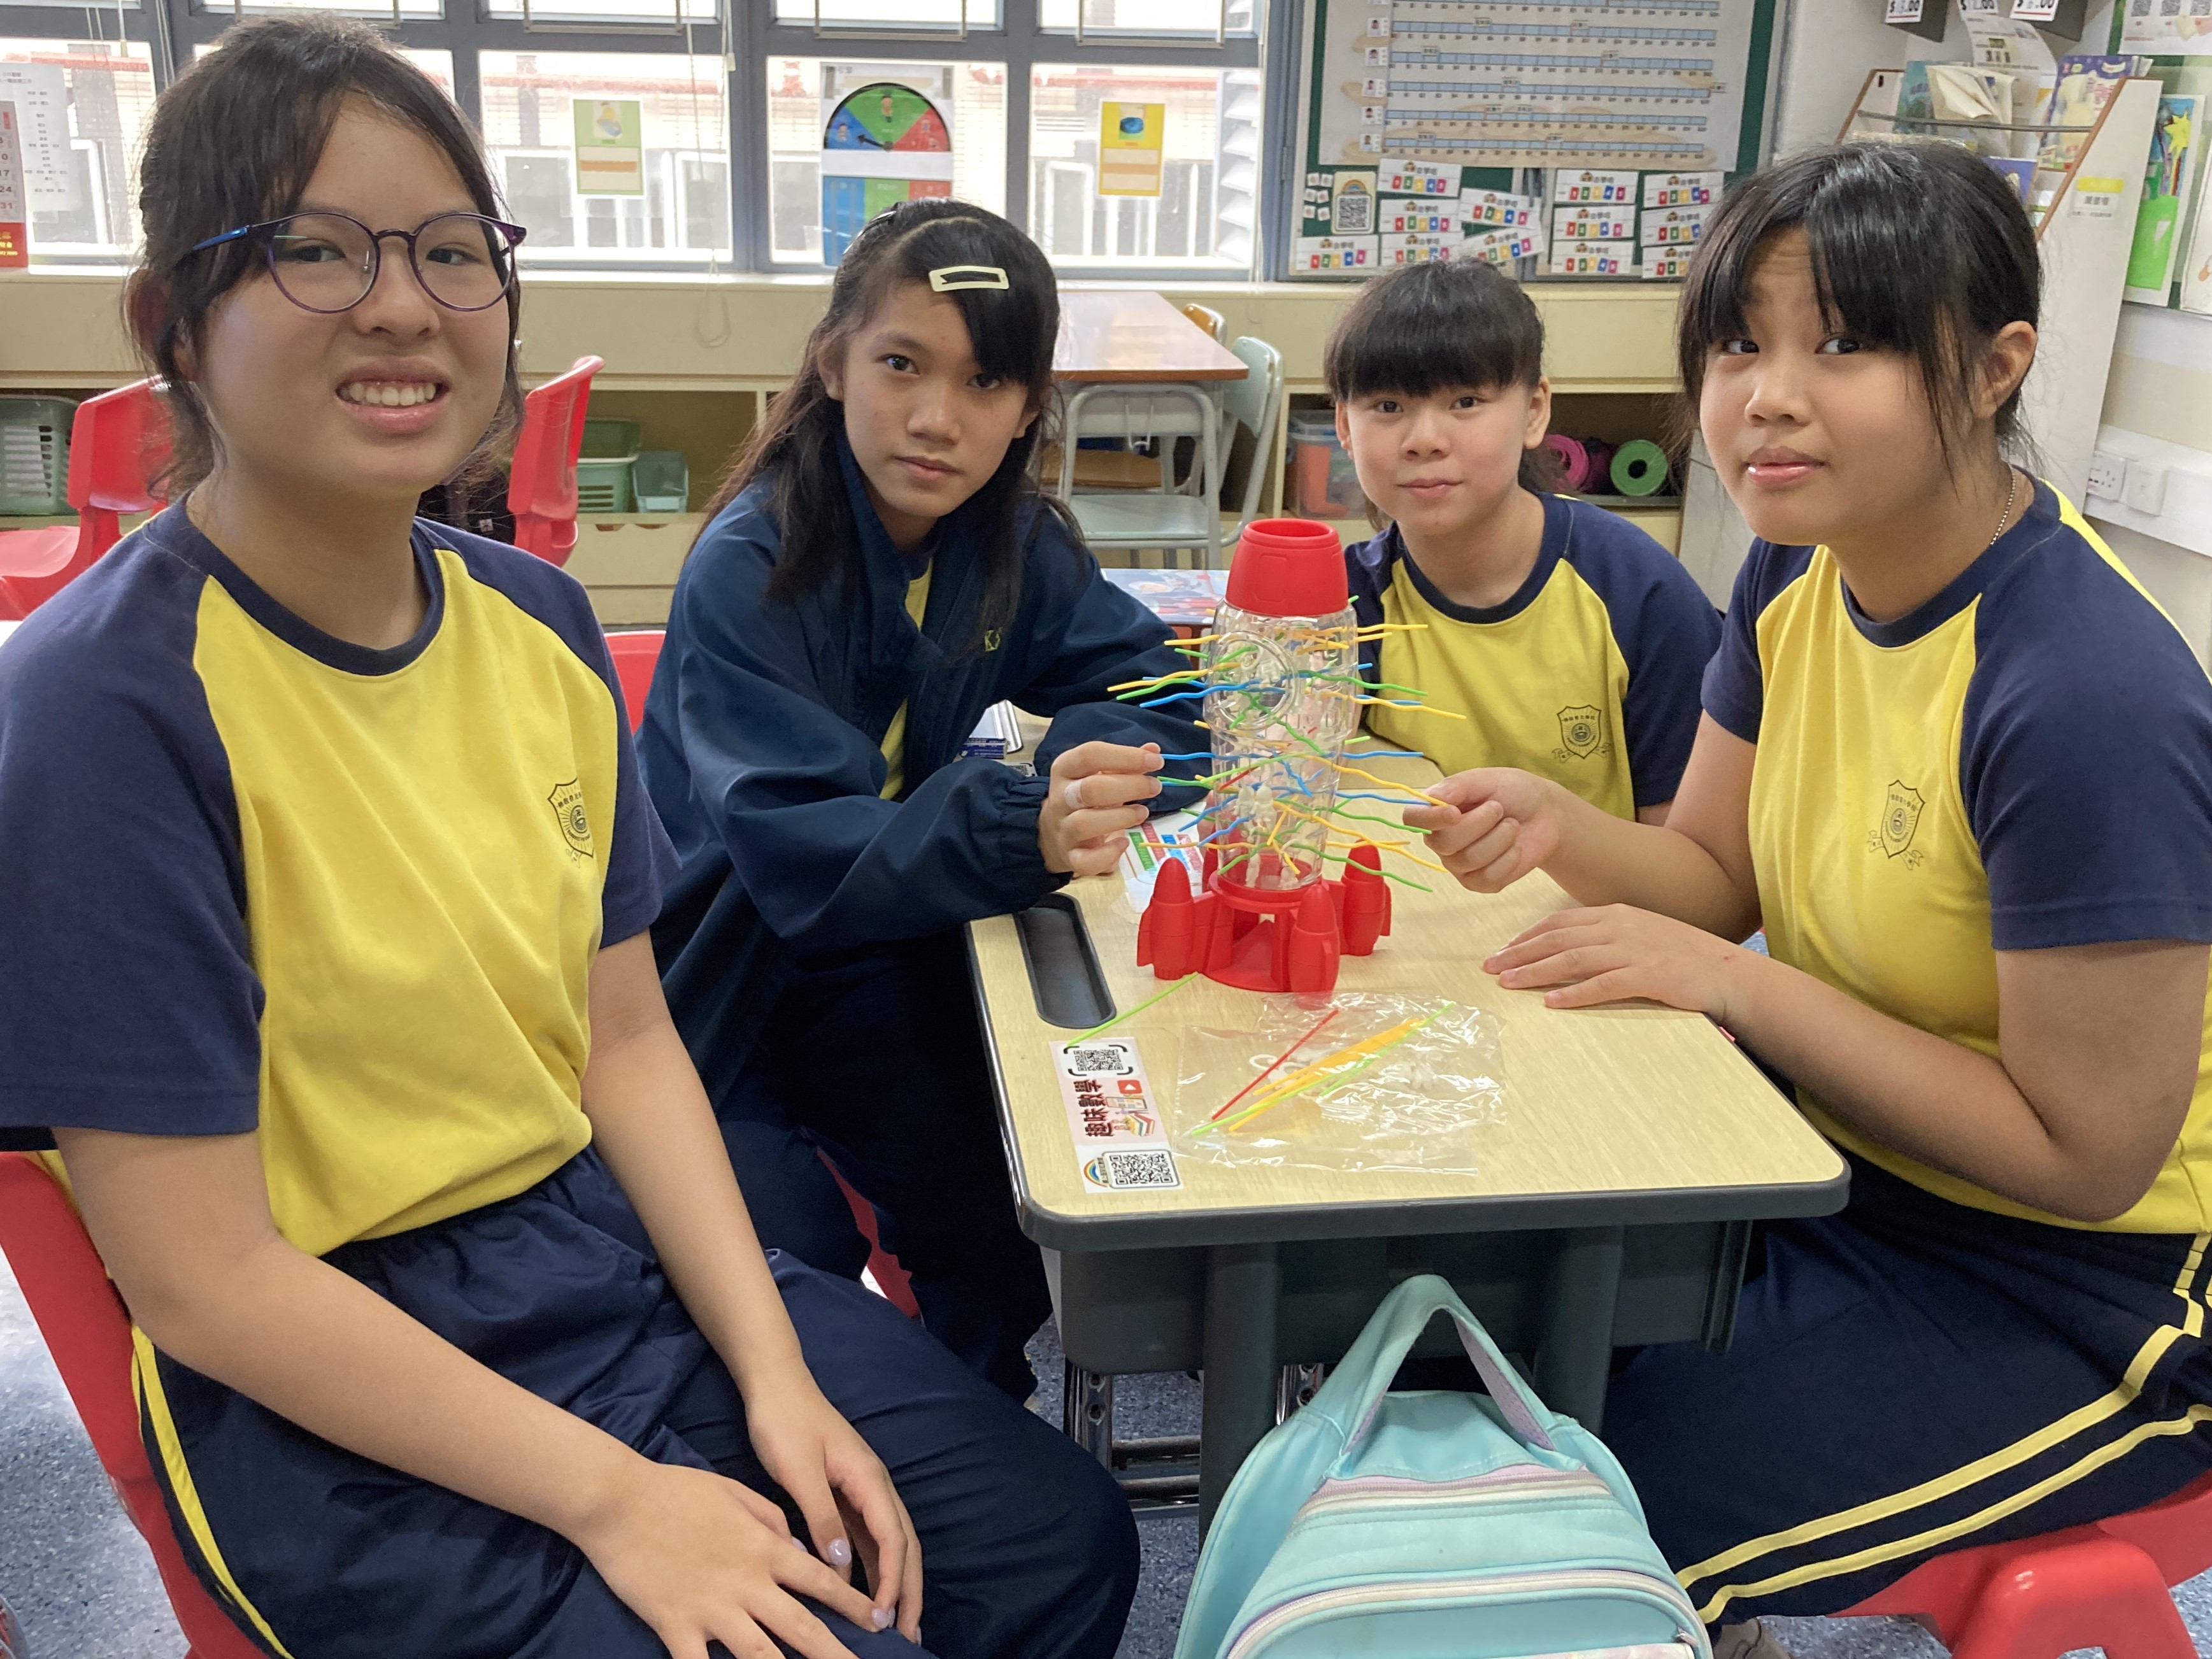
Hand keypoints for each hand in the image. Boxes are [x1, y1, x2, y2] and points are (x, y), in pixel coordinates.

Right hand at [570, 1454, 883, 1658]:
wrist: (618, 1500)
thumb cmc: (676, 1491)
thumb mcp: (736, 1493)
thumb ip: (773, 1522)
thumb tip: (799, 1549)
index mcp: (765, 1548)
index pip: (822, 1581)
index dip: (854, 1605)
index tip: (880, 1622)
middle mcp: (747, 1583)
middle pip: (804, 1628)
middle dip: (839, 1655)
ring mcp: (713, 1609)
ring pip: (763, 1656)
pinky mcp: (676, 1627)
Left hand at [744, 1371, 923, 1643]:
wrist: (775, 1386)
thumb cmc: (785, 1424)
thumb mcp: (799, 1471)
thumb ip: (821, 1517)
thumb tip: (842, 1565)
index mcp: (868, 1479)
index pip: (893, 1539)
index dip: (892, 1581)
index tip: (883, 1620)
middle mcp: (873, 1487)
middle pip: (903, 1545)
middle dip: (908, 1591)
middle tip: (908, 1637)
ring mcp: (861, 1491)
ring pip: (889, 1544)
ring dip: (894, 1583)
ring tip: (894, 1625)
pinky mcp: (845, 1494)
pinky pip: (867, 1538)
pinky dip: (872, 1567)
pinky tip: (865, 1593)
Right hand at [1039, 741, 1162, 877]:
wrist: (1052, 833)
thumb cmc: (1084, 798)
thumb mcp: (1099, 774)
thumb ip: (1125, 762)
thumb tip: (1153, 750)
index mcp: (1066, 769)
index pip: (1090, 755)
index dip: (1125, 756)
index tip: (1155, 761)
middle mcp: (1061, 798)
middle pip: (1090, 789)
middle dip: (1129, 786)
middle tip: (1154, 787)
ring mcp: (1064, 829)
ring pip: (1085, 823)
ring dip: (1121, 817)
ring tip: (1142, 812)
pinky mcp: (1070, 856)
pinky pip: (1085, 861)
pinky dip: (1108, 854)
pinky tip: (1123, 843)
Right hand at [1402, 769, 1563, 892]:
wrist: (1546, 815)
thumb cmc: (1514, 792)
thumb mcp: (1488, 779)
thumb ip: (1459, 785)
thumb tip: (1433, 797)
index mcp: (1437, 810)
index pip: (1412, 819)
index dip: (1430, 819)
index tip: (1455, 812)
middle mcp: (1441, 839)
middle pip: (1442, 843)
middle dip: (1478, 824)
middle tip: (1498, 809)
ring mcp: (1459, 864)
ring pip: (1467, 860)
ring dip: (1499, 839)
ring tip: (1512, 826)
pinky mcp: (1480, 882)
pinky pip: (1487, 878)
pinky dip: (1508, 859)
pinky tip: (1515, 848)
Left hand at [1483, 904, 1754, 1018]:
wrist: (1727, 971)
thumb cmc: (1681, 956)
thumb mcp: (1640, 935)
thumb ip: (1607, 937)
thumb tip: (1568, 949)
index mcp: (1616, 914)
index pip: (1559, 922)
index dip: (1526, 937)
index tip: (1502, 951)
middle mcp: (1620, 927)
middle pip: (1557, 938)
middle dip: (1519, 953)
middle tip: (1490, 968)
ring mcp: (1634, 950)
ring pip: (1572, 959)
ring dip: (1536, 972)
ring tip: (1509, 983)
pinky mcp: (1648, 976)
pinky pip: (1603, 985)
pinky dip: (1574, 993)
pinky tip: (1552, 1002)